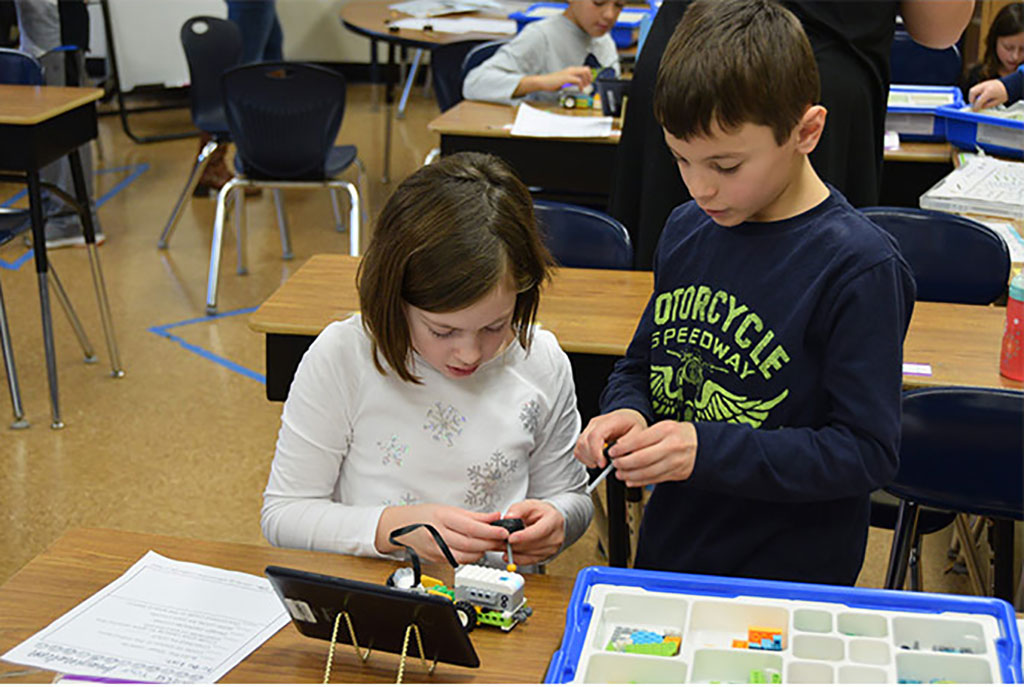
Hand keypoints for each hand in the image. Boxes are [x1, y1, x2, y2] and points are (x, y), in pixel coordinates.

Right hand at [375, 504, 507, 563]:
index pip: (471, 527)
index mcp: (442, 518)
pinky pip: (459, 560)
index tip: (503, 531)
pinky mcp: (437, 560)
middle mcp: (438, 535)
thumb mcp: (448, 509)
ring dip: (483, 551)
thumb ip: (473, 516)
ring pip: (466, 556)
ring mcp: (436, 550)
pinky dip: (472, 557)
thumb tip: (494, 516)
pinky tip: (478, 551)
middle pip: (470, 543)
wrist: (399, 528)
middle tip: (503, 540)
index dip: (489, 531)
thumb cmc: (423, 515)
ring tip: (493, 545)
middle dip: (490, 543)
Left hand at [502, 500, 564, 564]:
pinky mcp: (546, 556)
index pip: (540, 531)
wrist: (550, 520)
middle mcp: (556, 536)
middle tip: (499, 541)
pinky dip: (518, 558)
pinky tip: (509, 554)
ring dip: (514, 551)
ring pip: (530, 554)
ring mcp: (552, 548)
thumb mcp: (529, 504)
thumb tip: (508, 517)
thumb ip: (517, 509)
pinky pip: (530, 561)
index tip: (510, 538)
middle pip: (533, 545)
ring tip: (503, 545)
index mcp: (553, 520)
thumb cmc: (539, 512)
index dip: (524, 536)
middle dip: (514, 544)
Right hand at [522, 66, 593, 93]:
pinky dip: (581, 85)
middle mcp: (571, 70)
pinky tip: (579, 89)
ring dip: (586, 81)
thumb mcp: (564, 81)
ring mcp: (569, 73)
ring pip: (584, 73)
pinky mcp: (566, 78)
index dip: (589, 75)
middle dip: (589, 78)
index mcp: (571, 70)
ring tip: (583, 87)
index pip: (585, 69)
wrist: (543, 82)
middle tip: (587, 85)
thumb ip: (571, 81)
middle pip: (587, 69)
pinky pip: (578, 80)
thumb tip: (578, 84)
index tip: (587, 82)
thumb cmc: (552, 82)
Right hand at [574, 408, 648, 468]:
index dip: (596, 452)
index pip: (594, 436)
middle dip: (592, 458)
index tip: (602, 464)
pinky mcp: (585, 436)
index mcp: (609, 421)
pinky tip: (595, 460)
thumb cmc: (631, 425)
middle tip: (604, 465)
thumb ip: (629, 443)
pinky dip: (584, 458)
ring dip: (588, 459)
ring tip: (601, 463)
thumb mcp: (638, 432)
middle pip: (584, 442)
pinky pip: (578, 449)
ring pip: (579, 446)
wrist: (626, 418)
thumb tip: (616, 454)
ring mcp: (588, 429)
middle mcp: (595, 424)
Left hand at [605, 420, 698, 486]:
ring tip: (620, 473)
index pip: (638, 441)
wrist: (703, 446)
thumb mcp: (663, 427)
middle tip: (615, 463)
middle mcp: (670, 447)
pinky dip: (640, 481)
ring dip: (629, 475)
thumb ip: (644, 436)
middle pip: (641, 459)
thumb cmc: (680, 435)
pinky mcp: (675, 474)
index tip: (612, 451)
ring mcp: (674, 462)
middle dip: (623, 463)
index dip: (622, 448)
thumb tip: (622, 446)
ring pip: (647, 472)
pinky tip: (631, 480)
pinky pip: (654, 480)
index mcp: (665, 431)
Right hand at [969, 78, 1008, 110]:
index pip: (979, 101)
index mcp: (989, 92)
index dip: (976, 107)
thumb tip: (980, 107)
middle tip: (974, 104)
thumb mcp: (998, 102)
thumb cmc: (1004, 93)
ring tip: (976, 100)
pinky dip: (975, 93)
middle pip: (972, 92)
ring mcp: (984, 83)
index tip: (975, 110)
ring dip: (972, 96)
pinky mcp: (983, 83)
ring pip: (972, 89)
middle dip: (971, 100)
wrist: (1009, 84)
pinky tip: (979, 96)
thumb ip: (988, 105)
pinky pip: (975, 88)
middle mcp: (985, 86)